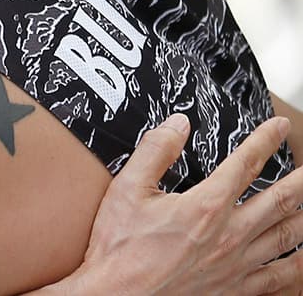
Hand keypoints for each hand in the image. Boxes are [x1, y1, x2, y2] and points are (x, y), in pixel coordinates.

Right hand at [75, 114, 302, 294]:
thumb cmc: (119, 247)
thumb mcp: (128, 188)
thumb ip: (155, 151)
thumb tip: (178, 125)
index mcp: (206, 206)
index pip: (246, 164)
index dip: (266, 140)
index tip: (279, 126)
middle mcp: (229, 235)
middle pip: (280, 200)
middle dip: (302, 179)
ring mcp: (236, 265)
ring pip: (287, 236)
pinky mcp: (235, 289)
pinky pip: (280, 278)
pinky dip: (297, 264)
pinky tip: (302, 256)